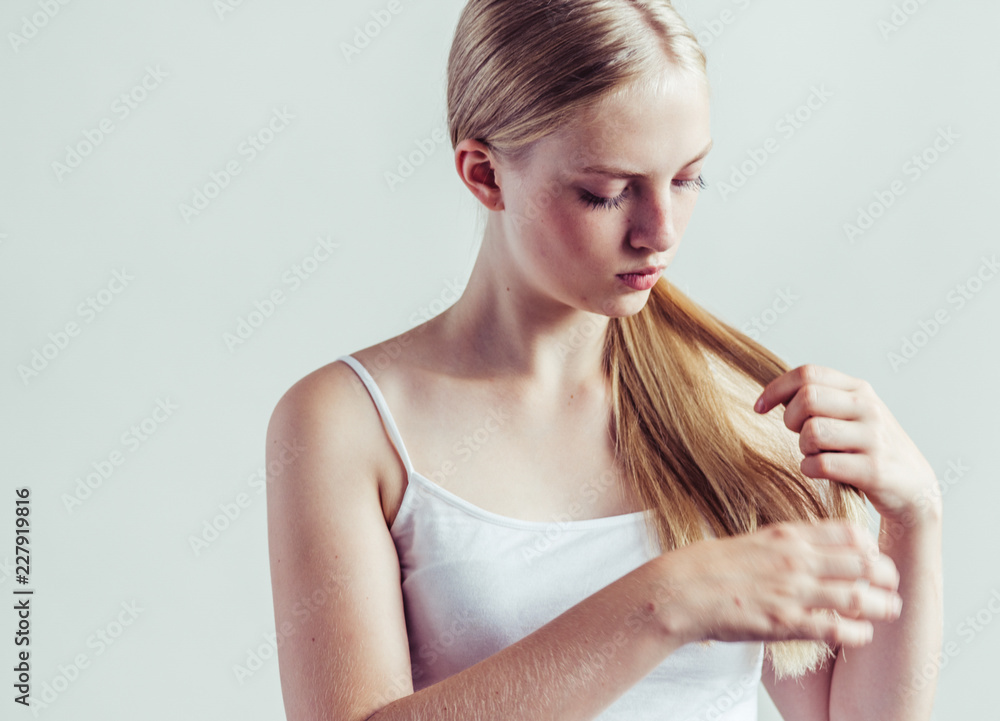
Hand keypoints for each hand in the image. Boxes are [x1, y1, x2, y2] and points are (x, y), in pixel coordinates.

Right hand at [662, 520, 901, 646]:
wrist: (682, 590)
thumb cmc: (711, 566)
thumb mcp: (754, 541)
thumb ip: (785, 544)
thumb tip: (810, 547)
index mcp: (787, 535)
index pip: (848, 533)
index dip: (869, 545)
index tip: (874, 556)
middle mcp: (796, 560)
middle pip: (862, 563)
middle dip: (885, 575)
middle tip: (892, 584)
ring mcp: (792, 591)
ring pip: (856, 597)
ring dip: (881, 606)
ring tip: (891, 610)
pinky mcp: (785, 622)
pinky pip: (834, 629)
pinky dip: (856, 633)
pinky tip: (862, 634)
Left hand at [753, 364, 940, 523]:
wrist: (914, 489)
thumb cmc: (868, 449)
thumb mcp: (852, 415)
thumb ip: (822, 399)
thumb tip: (775, 393)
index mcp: (859, 389)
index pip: (807, 373)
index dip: (776, 389)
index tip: (760, 407)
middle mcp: (868, 408)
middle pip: (807, 399)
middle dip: (790, 420)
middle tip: (797, 436)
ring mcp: (874, 438)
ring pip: (812, 432)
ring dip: (803, 448)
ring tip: (814, 454)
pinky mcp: (874, 470)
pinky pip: (822, 464)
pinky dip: (810, 469)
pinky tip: (818, 471)